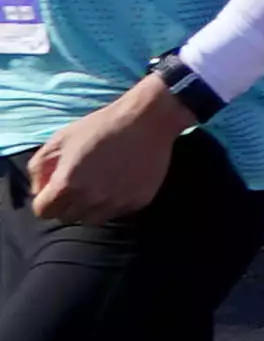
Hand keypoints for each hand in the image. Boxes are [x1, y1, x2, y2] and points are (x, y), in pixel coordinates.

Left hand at [29, 75, 188, 224]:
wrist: (146, 121)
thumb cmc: (100, 127)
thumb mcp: (59, 140)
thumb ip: (39, 169)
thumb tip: (39, 191)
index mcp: (67, 184)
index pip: (44, 211)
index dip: (46, 201)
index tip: (54, 192)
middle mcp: (90, 198)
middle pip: (67, 218)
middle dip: (67, 204)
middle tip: (78, 185)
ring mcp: (116, 202)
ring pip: (92, 219)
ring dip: (90, 208)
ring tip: (97, 187)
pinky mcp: (138, 201)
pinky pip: (117, 212)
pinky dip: (114, 202)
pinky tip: (119, 181)